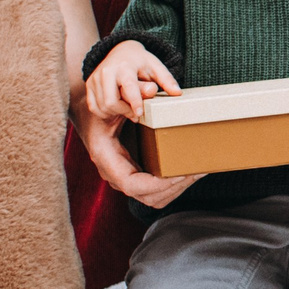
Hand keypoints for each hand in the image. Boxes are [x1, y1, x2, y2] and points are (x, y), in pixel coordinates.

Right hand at [68, 78, 201, 211]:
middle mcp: (114, 174)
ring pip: (153, 198)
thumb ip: (131, 98)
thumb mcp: (113, 102)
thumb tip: (151, 90)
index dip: (157, 184)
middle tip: (197, 171)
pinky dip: (173, 186)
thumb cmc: (101, 109)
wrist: (89, 117)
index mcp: (106, 158)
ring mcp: (124, 178)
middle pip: (147, 196)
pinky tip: (189, 172)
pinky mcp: (134, 176)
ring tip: (199, 172)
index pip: (132, 185)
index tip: (179, 174)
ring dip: (178, 189)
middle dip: (175, 187)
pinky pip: (154, 191)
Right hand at [86, 40, 179, 119]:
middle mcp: (106, 71)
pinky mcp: (89, 85)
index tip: (140, 113)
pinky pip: (94, 107)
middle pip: (111, 101)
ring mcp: (95, 78)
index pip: (128, 86)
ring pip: (102, 106)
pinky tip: (116, 108)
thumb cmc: (140, 61)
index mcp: (124, 66)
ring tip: (128, 109)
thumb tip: (177, 93)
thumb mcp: (156, 67)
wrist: (120, 50)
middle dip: (125, 111)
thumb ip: (166, 80)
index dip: (134, 102)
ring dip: (116, 113)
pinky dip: (105, 112)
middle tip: (137, 113)